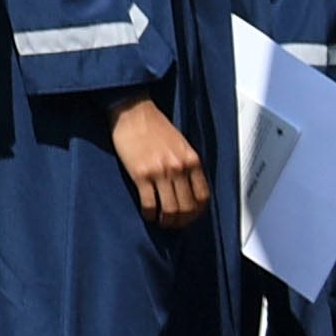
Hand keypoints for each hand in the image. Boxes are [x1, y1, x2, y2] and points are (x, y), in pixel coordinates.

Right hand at [106, 94, 210, 227]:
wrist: (133, 111)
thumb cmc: (155, 126)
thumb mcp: (180, 143)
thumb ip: (187, 164)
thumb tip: (188, 188)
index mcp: (191, 160)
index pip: (202, 196)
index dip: (197, 212)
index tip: (190, 216)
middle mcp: (178, 167)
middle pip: (187, 207)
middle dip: (181, 221)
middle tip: (174, 224)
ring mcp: (160, 172)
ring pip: (170, 210)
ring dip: (166, 221)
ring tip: (161, 221)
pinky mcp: (141, 174)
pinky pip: (149, 204)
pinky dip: (149, 214)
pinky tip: (147, 214)